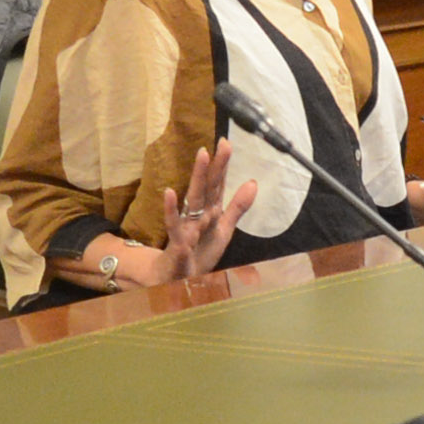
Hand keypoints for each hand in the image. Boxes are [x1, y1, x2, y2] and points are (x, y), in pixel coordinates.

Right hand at [157, 140, 256, 279]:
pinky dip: (171, 211)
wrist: (174, 280)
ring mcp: (187, 228)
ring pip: (194, 200)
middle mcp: (198, 215)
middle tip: (220, 143)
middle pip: (207, 187)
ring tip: (202, 156)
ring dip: (198, 178)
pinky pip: (175, 227)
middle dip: (215, 166)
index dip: (223, 165)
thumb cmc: (198, 252)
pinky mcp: (177, 244)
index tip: (226, 142)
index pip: (218, 185)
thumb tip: (254, 182)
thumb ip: (238, 207)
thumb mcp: (223, 229)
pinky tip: (170, 193)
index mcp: (210, 212)